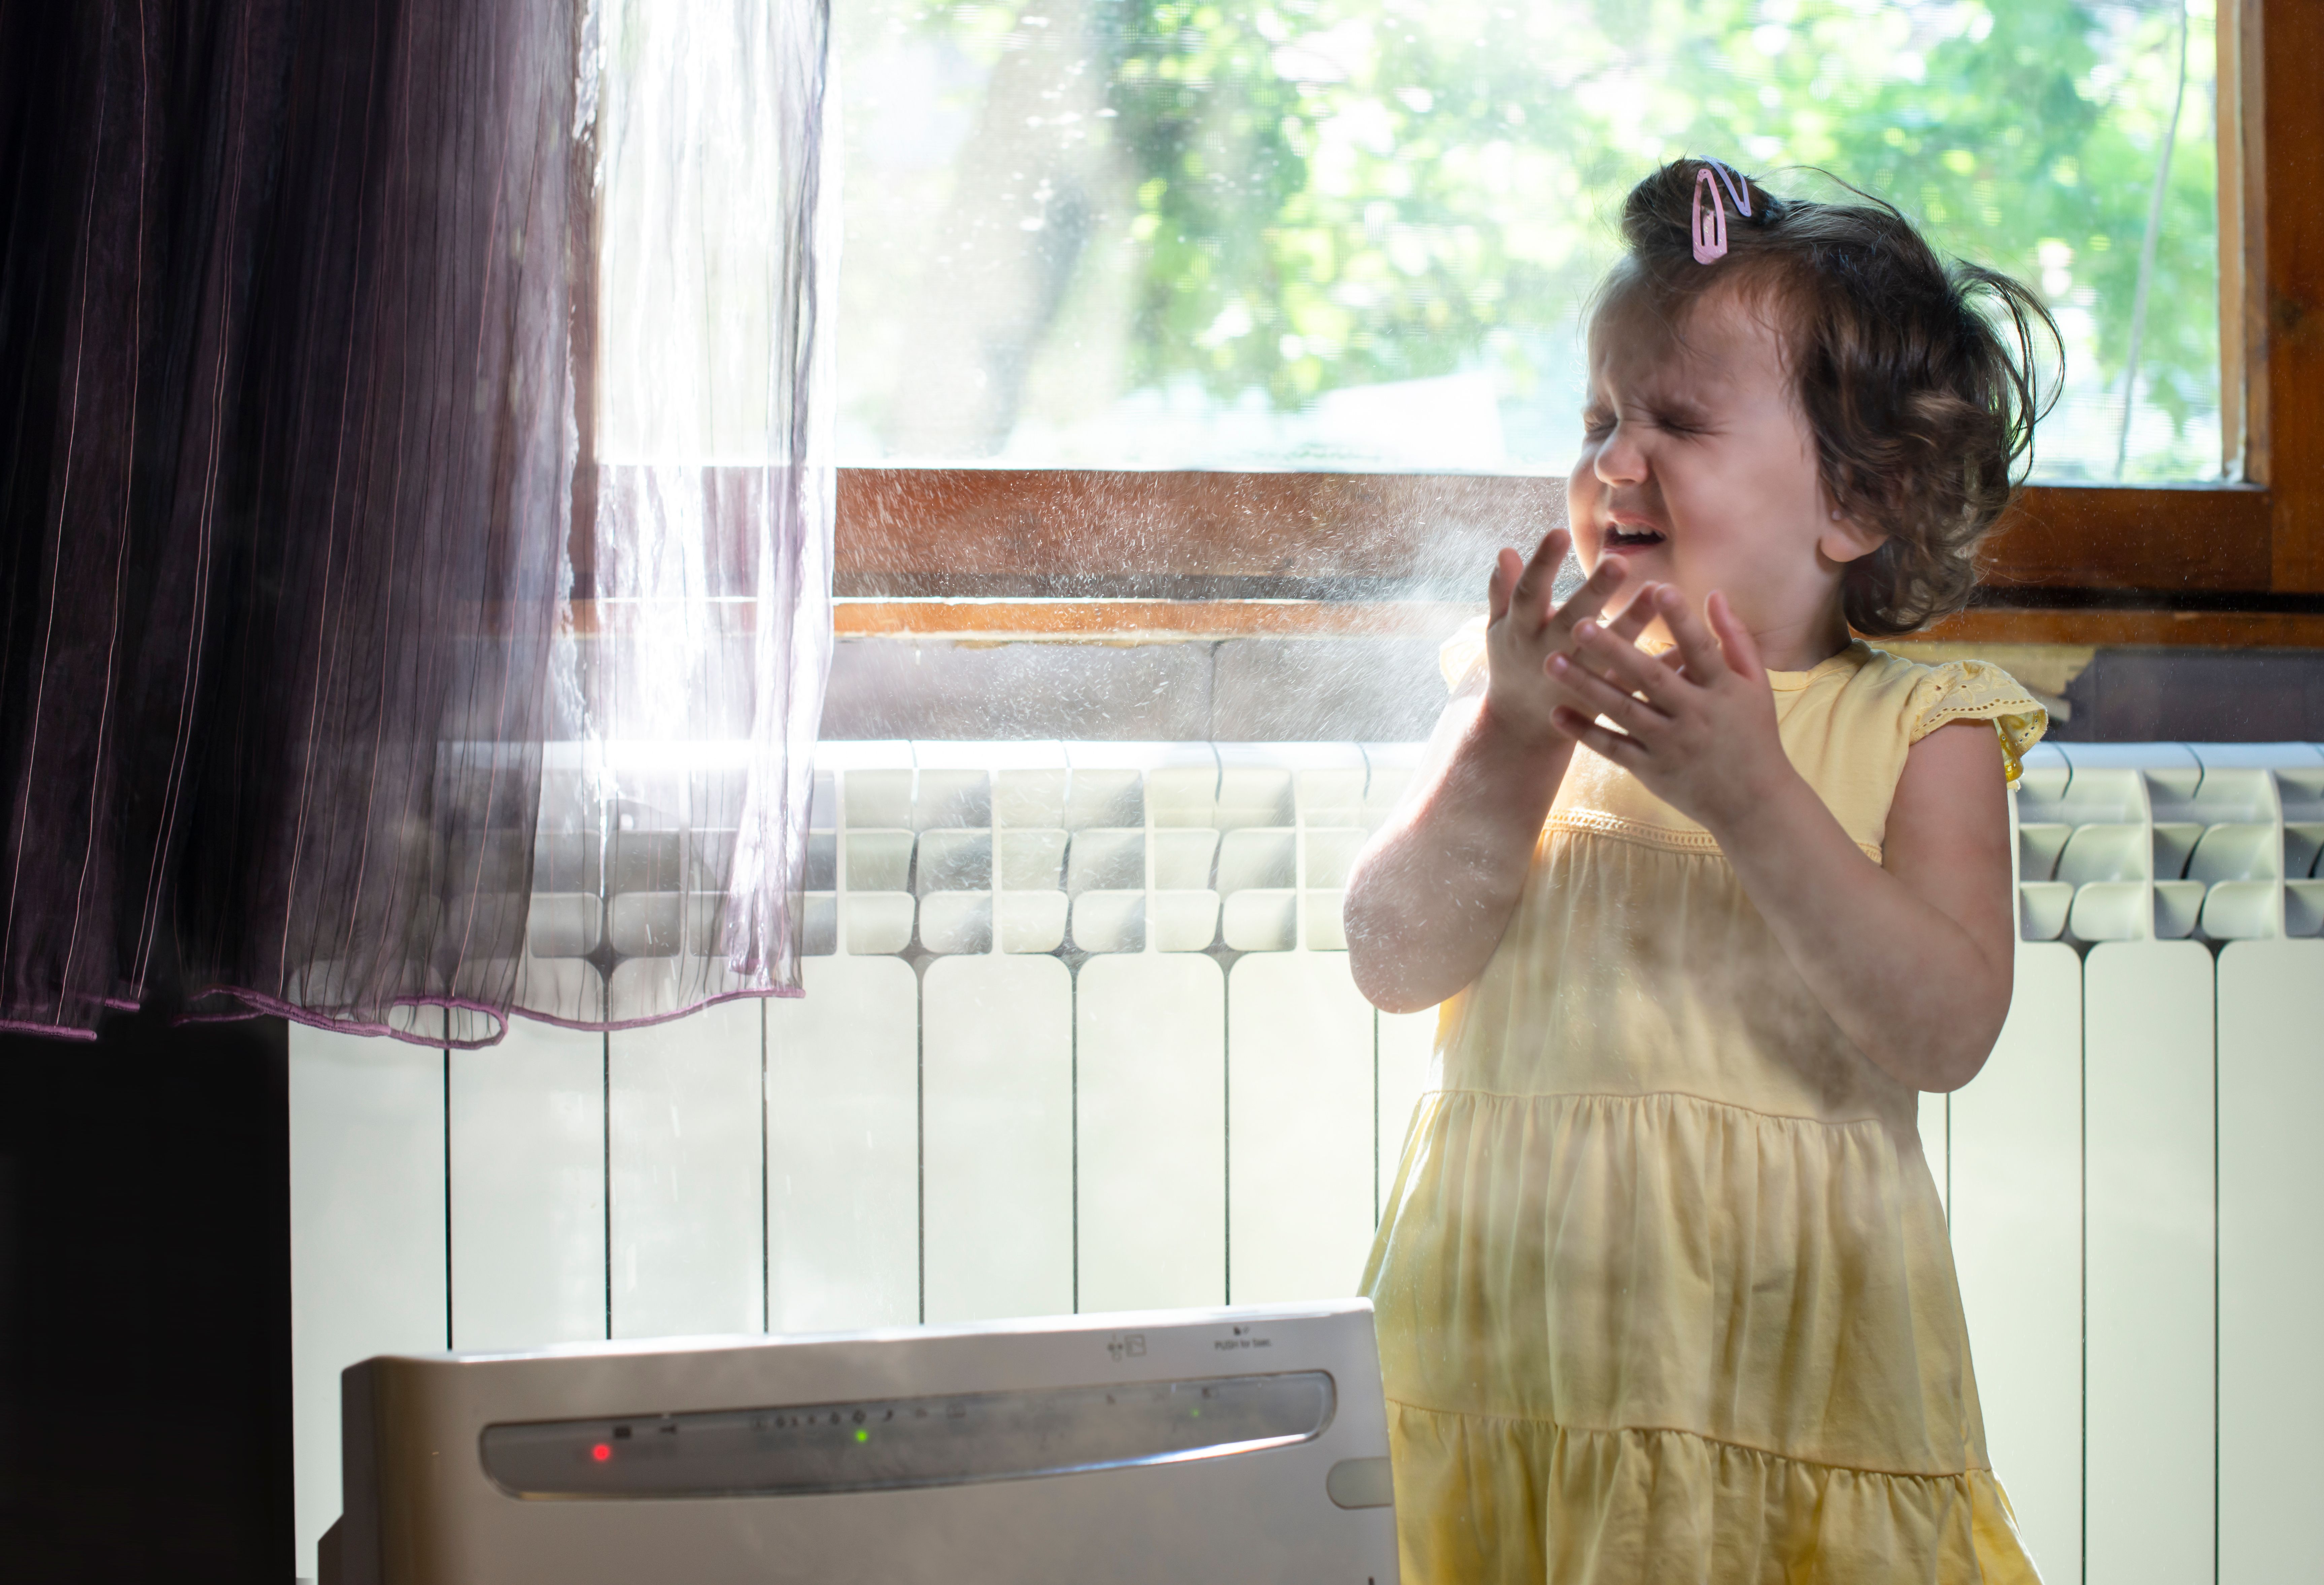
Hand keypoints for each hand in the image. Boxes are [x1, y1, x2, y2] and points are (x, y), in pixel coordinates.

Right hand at [1482, 529, 1661, 751]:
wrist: (1521, 727)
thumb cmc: (1513, 663)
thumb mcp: (1500, 629)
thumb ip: (1503, 592)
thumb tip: (1505, 551)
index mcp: (1521, 631)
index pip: (1529, 593)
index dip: (1542, 563)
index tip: (1560, 531)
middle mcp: (1547, 652)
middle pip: (1572, 619)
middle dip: (1595, 592)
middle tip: (1619, 561)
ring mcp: (1576, 678)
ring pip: (1606, 650)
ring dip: (1632, 621)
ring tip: (1657, 588)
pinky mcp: (1602, 699)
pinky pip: (1632, 680)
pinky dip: (1658, 663)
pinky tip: (1684, 642)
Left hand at [1545, 586, 1799, 832]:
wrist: (1754, 804)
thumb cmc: (1754, 735)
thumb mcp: (1755, 686)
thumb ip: (1735, 639)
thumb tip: (1715, 594)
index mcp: (1723, 691)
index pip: (1701, 650)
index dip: (1681, 620)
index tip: (1658, 588)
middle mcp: (1695, 716)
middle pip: (1651, 678)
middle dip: (1615, 650)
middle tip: (1579, 625)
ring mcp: (1670, 744)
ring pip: (1623, 711)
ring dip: (1586, 686)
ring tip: (1551, 662)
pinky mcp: (1652, 770)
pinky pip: (1613, 749)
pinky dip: (1585, 732)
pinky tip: (1555, 712)